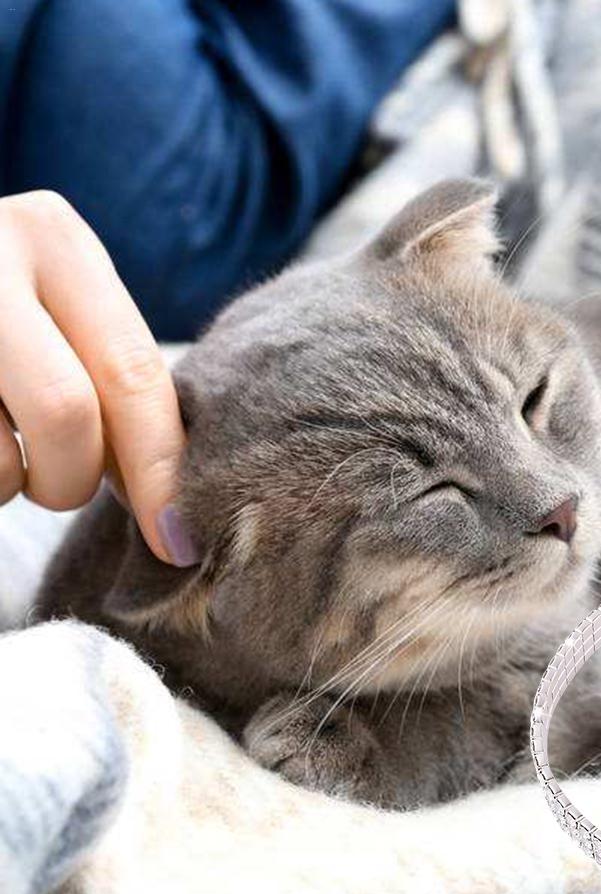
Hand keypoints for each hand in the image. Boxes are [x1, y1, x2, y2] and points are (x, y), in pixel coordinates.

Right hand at [0, 191, 196, 564]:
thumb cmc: (7, 319)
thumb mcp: (60, 316)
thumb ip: (113, 383)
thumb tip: (170, 503)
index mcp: (55, 240)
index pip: (134, 374)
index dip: (162, 470)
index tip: (178, 540)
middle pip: (67, 414)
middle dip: (74, 479)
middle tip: (62, 488)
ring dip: (12, 483)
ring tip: (0, 447)